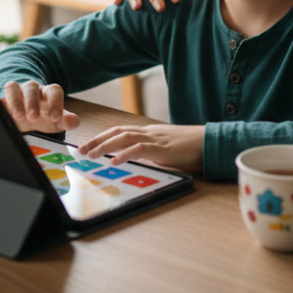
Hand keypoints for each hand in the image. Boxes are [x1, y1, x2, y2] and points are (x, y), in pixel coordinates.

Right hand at [0, 80, 80, 133]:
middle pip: (32, 87)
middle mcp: (32, 90)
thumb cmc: (43, 117)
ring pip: (13, 87)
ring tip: (18, 116)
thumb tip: (74, 121)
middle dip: (32, 101)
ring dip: (15, 101)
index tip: (55, 117)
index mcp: (47, 93)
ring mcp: (15, 93)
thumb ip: (66, 121)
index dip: (55, 102)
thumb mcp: (55, 122)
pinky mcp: (2, 99)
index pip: (54, 90)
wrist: (26, 118)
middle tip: (33, 117)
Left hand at [78, 124, 204, 172]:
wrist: (211, 142)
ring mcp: (155, 139)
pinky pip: (140, 149)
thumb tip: (136, 161)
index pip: (120, 131)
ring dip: (105, 146)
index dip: (102, 137)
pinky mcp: (163, 149)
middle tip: (81, 150)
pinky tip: (114, 161)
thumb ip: (151, 153)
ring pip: (124, 138)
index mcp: (149, 132)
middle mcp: (149, 132)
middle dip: (97, 140)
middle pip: (117, 132)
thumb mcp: (166, 150)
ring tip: (90, 154)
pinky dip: (124, 154)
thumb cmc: (191, 148)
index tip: (87, 145)